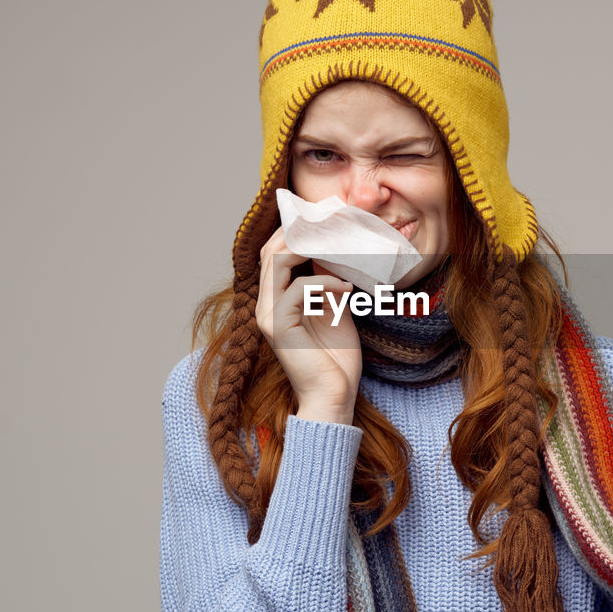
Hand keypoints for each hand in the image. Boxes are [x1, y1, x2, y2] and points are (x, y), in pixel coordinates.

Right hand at [255, 227, 362, 424]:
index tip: (322, 215)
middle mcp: (266, 305)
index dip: (294, 231)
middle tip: (330, 219)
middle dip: (299, 230)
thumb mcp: (335, 309)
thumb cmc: (335, 359)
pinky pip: (297, 289)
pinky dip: (324, 282)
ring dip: (308, 248)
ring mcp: (268, 316)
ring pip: (276, 262)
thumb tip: (333, 251)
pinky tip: (346, 287)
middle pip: (270, 251)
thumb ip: (328, 282)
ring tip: (336, 244)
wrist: (334, 396)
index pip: (274, 254)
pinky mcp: (278, 327)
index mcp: (276, 300)